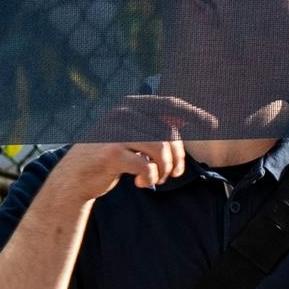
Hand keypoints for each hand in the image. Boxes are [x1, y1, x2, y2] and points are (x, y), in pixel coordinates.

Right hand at [51, 94, 212, 204]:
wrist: (75, 176)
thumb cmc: (109, 155)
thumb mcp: (131, 135)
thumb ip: (154, 125)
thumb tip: (188, 119)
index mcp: (131, 105)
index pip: (170, 105)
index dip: (194, 114)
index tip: (213, 125)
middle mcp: (123, 113)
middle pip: (169, 133)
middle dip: (177, 158)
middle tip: (171, 174)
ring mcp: (115, 131)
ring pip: (161, 149)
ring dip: (165, 170)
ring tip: (158, 179)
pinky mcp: (110, 153)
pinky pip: (146, 166)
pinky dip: (149, 179)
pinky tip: (140, 183)